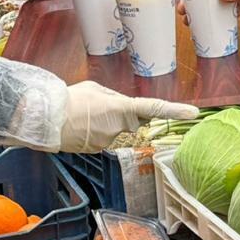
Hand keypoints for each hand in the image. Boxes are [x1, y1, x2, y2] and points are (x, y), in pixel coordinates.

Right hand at [58, 81, 197, 152]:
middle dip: (122, 114)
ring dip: (103, 122)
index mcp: (122, 108)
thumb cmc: (70, 100)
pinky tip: (79, 125)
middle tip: (97, 107)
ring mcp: (108, 141)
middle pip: (131, 121)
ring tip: (82, 115)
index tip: (193, 113)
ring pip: (114, 129)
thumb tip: (121, 105)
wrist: (45, 120)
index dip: (175, 111)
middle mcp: (119, 128)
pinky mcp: (97, 149)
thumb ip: (114, 97)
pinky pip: (101, 137)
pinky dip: (93, 130)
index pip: (154, 108)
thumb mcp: (96, 89)